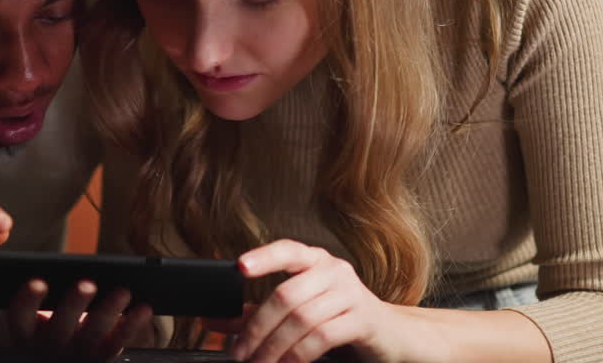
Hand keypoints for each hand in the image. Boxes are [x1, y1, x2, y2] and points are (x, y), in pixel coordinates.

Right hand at [0, 278, 153, 361]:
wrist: (55, 360)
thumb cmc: (44, 326)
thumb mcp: (33, 317)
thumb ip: (41, 297)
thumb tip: (58, 267)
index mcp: (25, 333)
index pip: (20, 316)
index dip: (27, 300)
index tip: (38, 281)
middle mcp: (48, 346)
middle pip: (60, 325)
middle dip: (75, 303)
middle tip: (88, 283)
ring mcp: (75, 355)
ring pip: (93, 334)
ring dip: (110, 311)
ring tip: (124, 291)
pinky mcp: (100, 359)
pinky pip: (117, 343)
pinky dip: (132, 325)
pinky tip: (144, 308)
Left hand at [226, 240, 408, 362]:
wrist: (391, 335)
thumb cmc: (337, 319)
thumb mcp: (296, 311)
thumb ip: (254, 314)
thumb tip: (211, 322)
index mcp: (314, 260)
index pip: (287, 249)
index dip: (264, 257)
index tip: (240, 267)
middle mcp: (333, 270)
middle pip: (286, 294)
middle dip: (257, 328)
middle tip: (239, 352)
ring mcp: (351, 293)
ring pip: (302, 318)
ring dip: (274, 347)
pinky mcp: (364, 319)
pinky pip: (323, 336)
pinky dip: (299, 354)